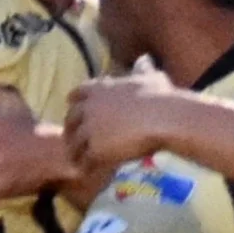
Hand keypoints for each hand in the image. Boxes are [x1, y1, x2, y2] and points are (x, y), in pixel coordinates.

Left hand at [64, 70, 181, 168]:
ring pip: (74, 144)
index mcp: (99, 89)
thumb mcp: (149, 77)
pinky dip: (86, 167)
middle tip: (76, 141)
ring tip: (81, 161)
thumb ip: (141, 70)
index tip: (77, 111)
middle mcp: (89, 107)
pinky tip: (91, 171)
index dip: (75, 104)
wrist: (163, 118)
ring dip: (76, 152)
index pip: (75, 94)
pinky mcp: (95, 148)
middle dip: (71, 130)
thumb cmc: (161, 96)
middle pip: (69, 120)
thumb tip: (144, 61)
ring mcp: (90, 129)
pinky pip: (84, 161)